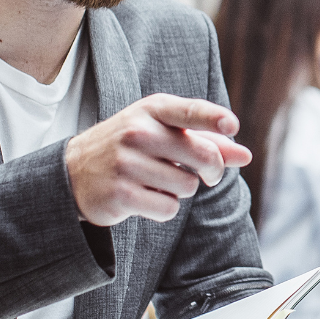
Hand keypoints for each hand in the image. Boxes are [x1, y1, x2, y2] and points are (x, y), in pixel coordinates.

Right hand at [65, 93, 250, 225]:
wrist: (74, 171)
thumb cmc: (132, 147)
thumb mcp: (164, 133)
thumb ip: (206, 140)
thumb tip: (245, 156)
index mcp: (152, 110)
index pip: (189, 111)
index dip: (214, 118)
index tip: (233, 125)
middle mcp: (137, 132)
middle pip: (202, 155)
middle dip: (214, 169)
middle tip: (208, 174)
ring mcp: (126, 162)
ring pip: (188, 186)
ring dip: (181, 189)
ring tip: (157, 181)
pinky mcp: (121, 193)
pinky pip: (169, 208)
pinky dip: (165, 208)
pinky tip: (145, 197)